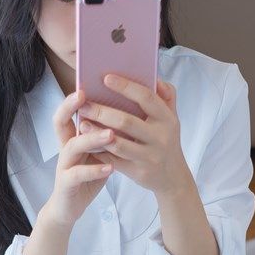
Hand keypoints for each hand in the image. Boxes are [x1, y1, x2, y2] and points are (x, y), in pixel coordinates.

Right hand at [46, 87, 115, 228]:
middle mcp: (64, 147)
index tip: (84, 85)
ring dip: (91, 139)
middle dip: (74, 109)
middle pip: (61, 123)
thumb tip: (129, 107)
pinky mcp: (67, 184)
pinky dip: (94, 170)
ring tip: (110, 134)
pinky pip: (79, 175)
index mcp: (72, 136)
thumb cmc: (88, 174)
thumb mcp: (97, 150)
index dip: (72, 99)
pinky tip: (111, 168)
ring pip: (72, 147)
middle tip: (88, 97)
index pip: (66, 112)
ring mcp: (64, 165)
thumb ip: (107, 131)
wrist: (70, 206)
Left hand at [77, 73, 191, 197]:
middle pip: (126, 121)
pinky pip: (114, 160)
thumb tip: (154, 77)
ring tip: (82, 123)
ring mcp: (149, 156)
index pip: (146, 98)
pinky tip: (87, 143)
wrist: (172, 176)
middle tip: (84, 104)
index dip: (126, 87)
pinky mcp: (139, 172)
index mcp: (167, 119)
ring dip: (96, 133)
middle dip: (102, 112)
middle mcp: (160, 137)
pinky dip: (99, 151)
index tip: (105, 78)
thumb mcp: (172, 118)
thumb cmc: (166, 140)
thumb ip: (166, 96)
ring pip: (117, 143)